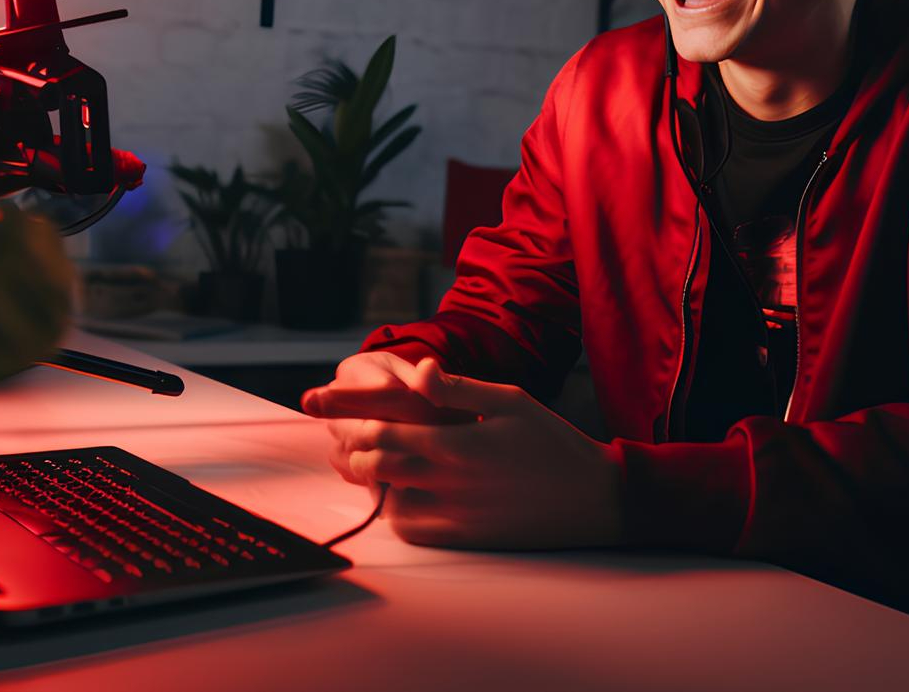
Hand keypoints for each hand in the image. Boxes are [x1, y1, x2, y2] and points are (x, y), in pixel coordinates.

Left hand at [317, 358, 623, 548]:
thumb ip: (457, 389)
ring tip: (372, 457)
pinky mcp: (462, 538)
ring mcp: (454, 515)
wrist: (592, 499)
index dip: (345, 416)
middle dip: (351, 447)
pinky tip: (402, 489)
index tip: (316, 404)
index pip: (382, 431)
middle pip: (374, 467)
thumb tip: (417, 370)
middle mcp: (449, 483)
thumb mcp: (509, 401)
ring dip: (372, 477)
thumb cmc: (552, 442)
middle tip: (343, 432)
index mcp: (456, 443)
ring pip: (386, 500)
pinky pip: (410, 528)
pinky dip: (395, 508)